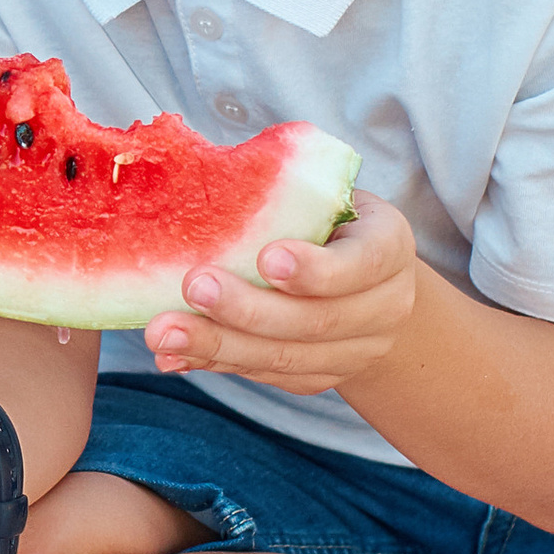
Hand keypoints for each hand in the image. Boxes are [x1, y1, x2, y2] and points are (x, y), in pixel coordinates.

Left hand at [141, 188, 412, 395]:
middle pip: (315, 321)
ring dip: (219, 345)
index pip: (363, 264)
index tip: (267, 257)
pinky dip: (215, 364)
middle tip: (193, 287)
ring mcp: (356, 351)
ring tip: (163, 333)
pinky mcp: (321, 378)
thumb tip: (200, 176)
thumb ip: (282, 190)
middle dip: (248, 309)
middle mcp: (385, 307)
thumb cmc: (329, 219)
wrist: (371, 282)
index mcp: (390, 248)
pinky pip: (266, 376)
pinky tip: (173, 356)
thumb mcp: (323, 193)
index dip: (316, 269)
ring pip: (286, 358)